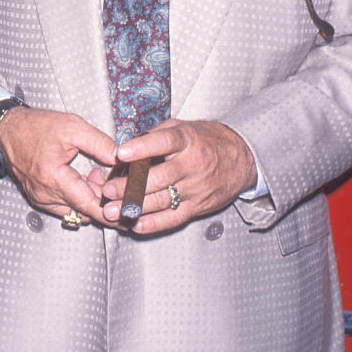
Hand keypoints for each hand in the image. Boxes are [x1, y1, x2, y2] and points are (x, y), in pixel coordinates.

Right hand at [0, 108, 116, 222]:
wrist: (10, 129)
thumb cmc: (37, 126)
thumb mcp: (73, 127)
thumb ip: (100, 143)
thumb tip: (121, 158)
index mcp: (53, 178)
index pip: (88, 205)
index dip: (110, 212)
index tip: (127, 213)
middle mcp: (44, 194)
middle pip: (84, 210)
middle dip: (103, 198)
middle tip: (112, 178)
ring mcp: (40, 199)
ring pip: (76, 210)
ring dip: (90, 198)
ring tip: (93, 173)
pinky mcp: (39, 199)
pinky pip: (65, 206)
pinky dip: (78, 197)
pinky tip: (81, 178)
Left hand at [100, 120, 255, 234]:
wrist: (242, 158)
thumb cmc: (208, 141)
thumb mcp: (184, 127)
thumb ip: (157, 135)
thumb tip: (128, 144)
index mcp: (188, 140)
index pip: (164, 142)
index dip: (142, 148)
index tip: (121, 153)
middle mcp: (193, 164)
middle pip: (159, 178)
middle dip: (130, 186)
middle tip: (108, 190)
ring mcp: (196, 188)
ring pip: (163, 200)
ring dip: (135, 207)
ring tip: (113, 210)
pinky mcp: (198, 206)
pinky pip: (174, 218)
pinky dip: (154, 223)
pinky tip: (136, 224)